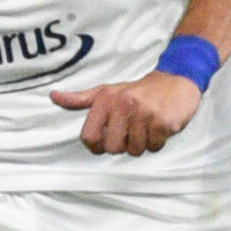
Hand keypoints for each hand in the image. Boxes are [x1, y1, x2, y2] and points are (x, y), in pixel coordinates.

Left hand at [50, 71, 202, 155]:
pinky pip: (154, 147)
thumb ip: (80, 98)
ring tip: (146, 127)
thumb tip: (54, 96)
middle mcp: (124, 105)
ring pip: (134, 150)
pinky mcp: (164, 123)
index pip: (89, 137)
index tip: (105, 141)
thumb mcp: (106, 91)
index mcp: (106, 99)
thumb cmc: (137, 91)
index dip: (96, 145)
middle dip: (122, 145)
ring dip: (141, 144)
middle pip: (112, 148)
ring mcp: (145, 114)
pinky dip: (157, 142)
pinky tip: (158, 127)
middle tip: (131, 130)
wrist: (177, 80)